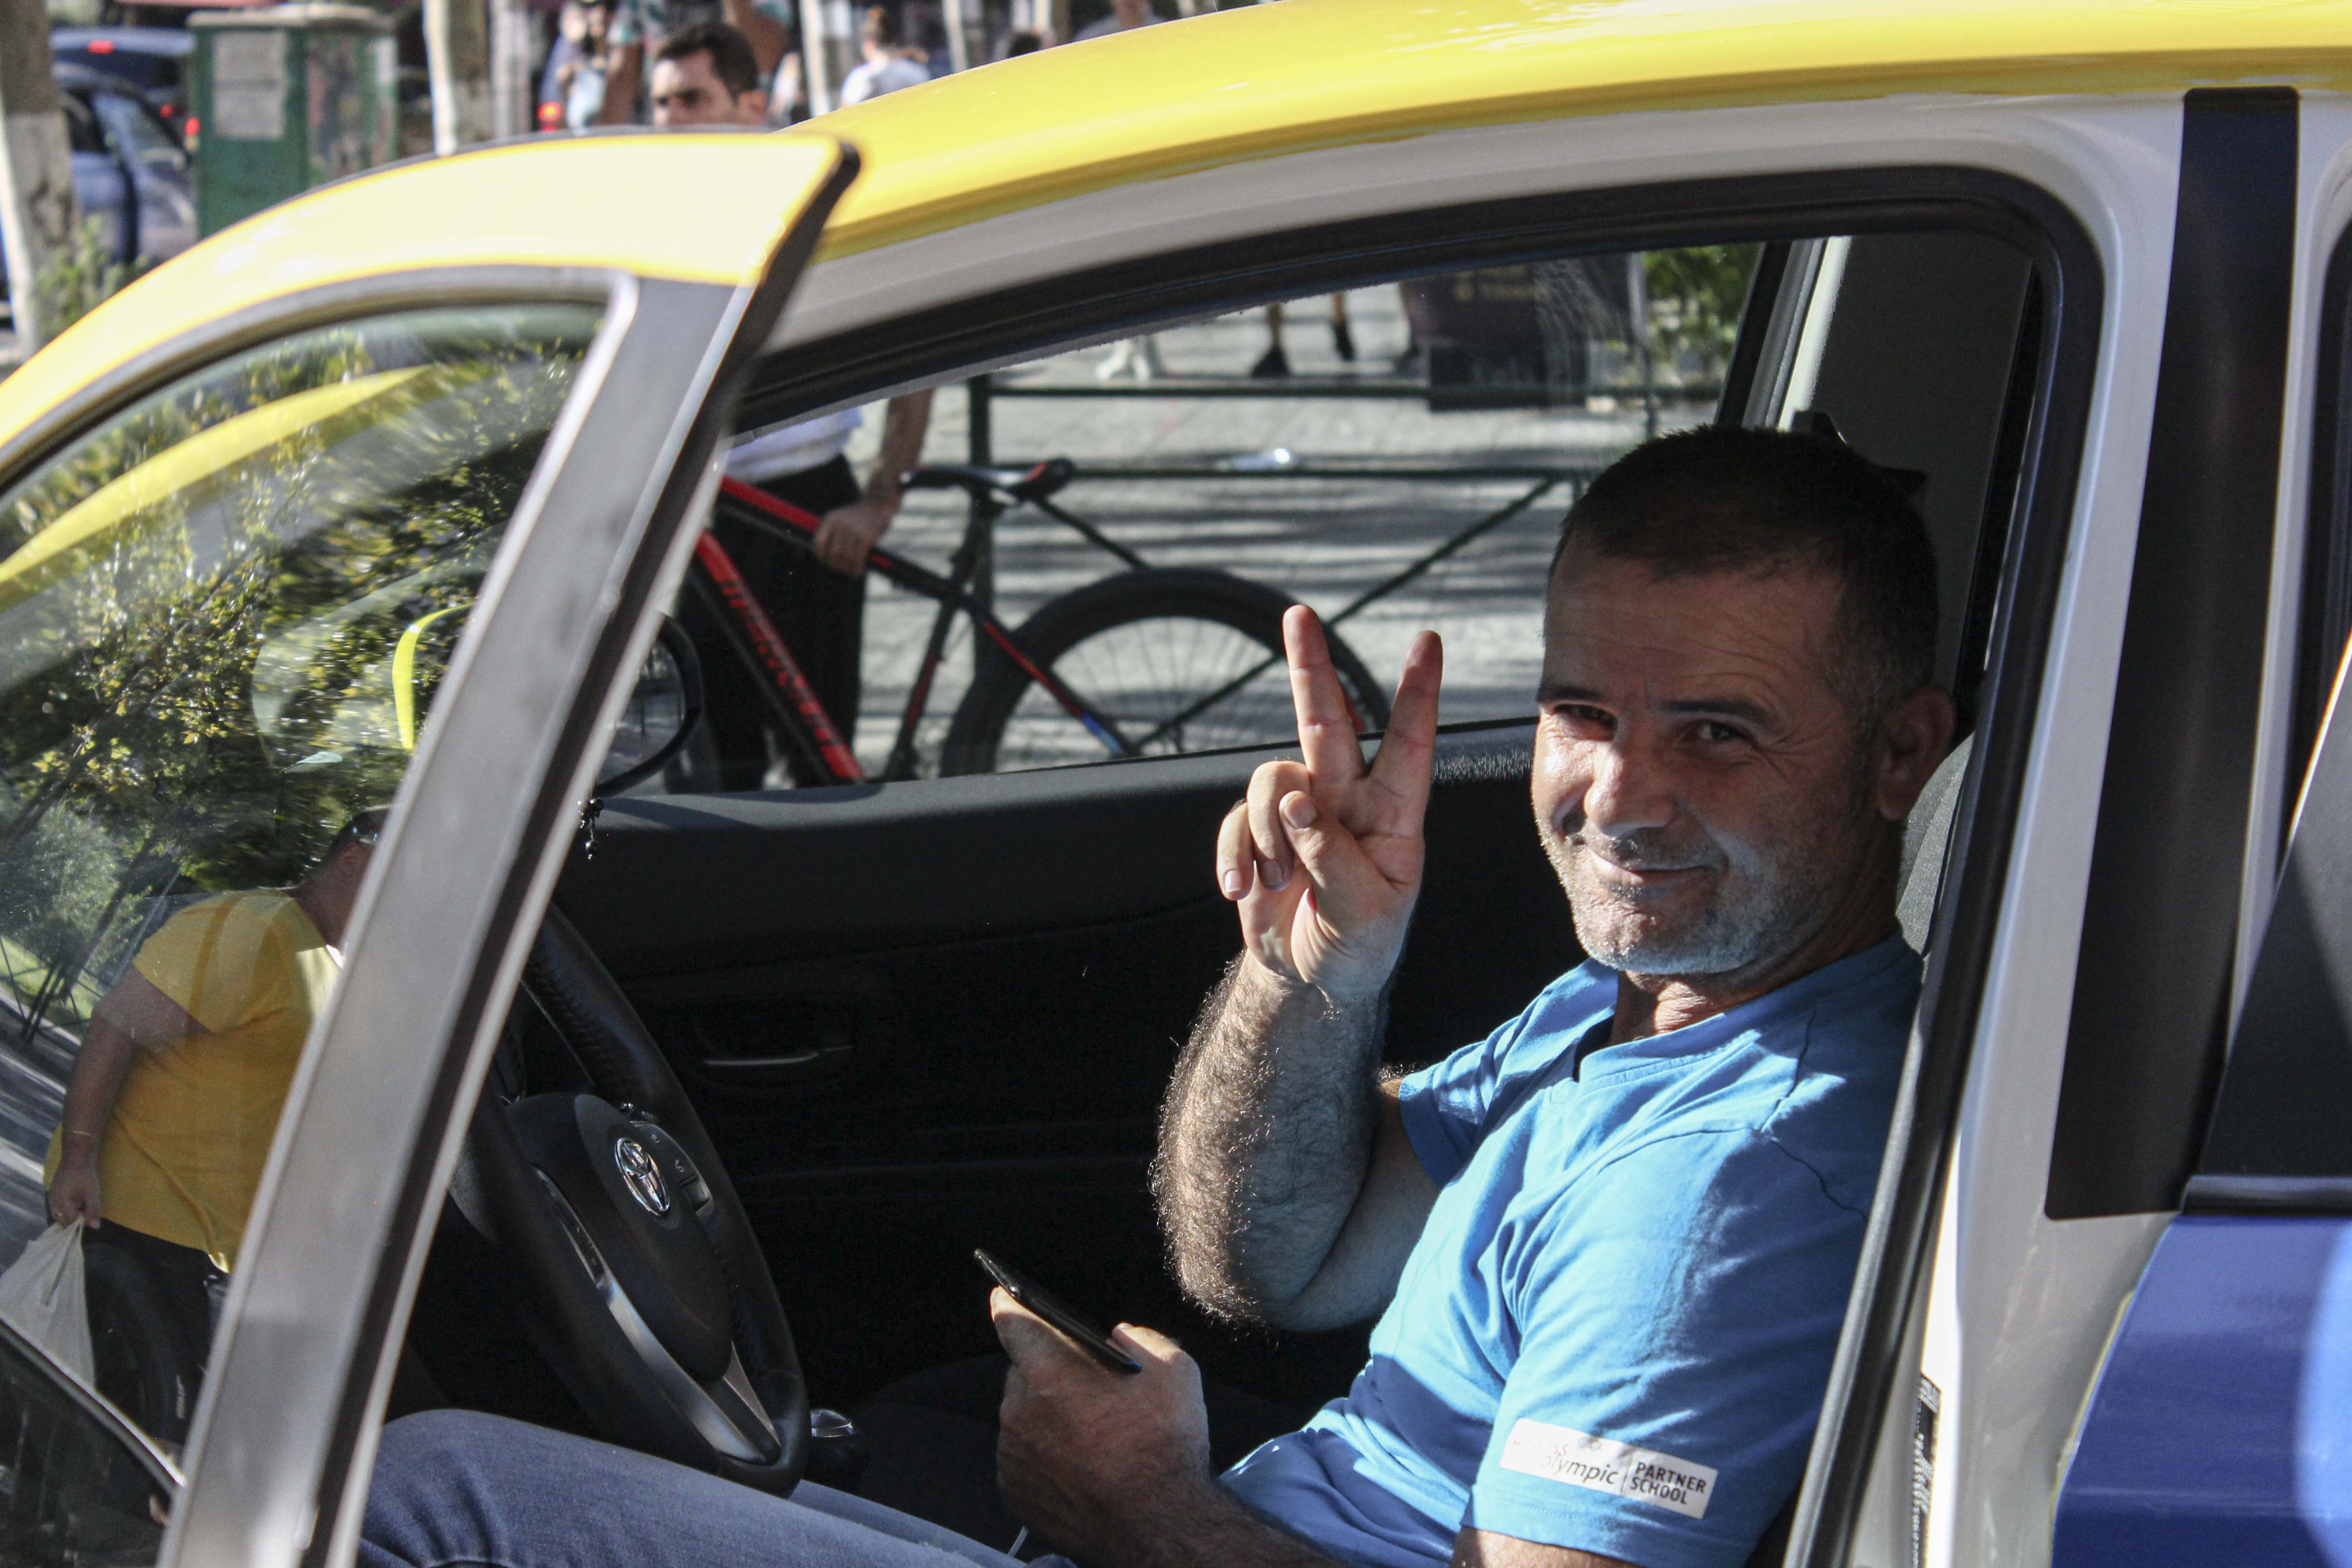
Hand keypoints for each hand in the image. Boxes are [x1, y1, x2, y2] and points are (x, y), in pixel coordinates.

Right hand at [47, 1147, 99, 1228]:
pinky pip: (57, 1208)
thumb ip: (93, 1211)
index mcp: (60, 1203)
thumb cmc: (85, 1176)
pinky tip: (76, 1202)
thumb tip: (95, 1228)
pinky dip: (66, 1209)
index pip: (69, 1222)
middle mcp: (52, 1202)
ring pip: (59, 1215)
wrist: (76, 1158)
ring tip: (82, 1206)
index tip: (90, 1217)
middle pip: (62, 1220)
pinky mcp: (52, 1194)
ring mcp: (51, 1198)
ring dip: (70, 1215)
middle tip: (86, 1212)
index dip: (80, 1223)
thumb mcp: (92, 1194)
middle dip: (74, 1220)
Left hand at [811, 495, 893, 575]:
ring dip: (847, 569)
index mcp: (831, 519)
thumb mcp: (841, 518)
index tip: (825, 561)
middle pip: (833, 553)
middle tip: (840, 568)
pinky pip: (858, 558)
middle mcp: (840, 524)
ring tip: (850, 571)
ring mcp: (854, 530)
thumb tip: (824, 556)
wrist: (879, 504)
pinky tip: (858, 572)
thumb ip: (832, 533)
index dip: (820, 555)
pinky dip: (857, 568)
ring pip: (845, 557)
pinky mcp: (866, 537)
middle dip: (835, 564)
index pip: (818, 542)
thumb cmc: (859, 516)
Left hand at [992, 1288, 1212, 1559]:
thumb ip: (1140, 1338)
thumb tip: (1121, 1338)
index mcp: (1049, 1371)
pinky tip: (1080, 1467)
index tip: (1004, 1296)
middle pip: (1024, 1373)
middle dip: (1050, 1374)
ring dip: (1046, 1418)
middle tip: (1091, 1393)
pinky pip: (1023, 1459)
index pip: (1012, 1320)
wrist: (1157, 1526)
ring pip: (1023, 1418)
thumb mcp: (1173, 1368)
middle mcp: (1018, 1410)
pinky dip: (1043, 1457)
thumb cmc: (1164, 1445)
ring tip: (1092, 1437)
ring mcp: (1012, 1456)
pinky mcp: (1013, 1493)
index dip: (1010, 1304)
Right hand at [1216, 609, 1440, 1005]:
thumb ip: (1334, 856)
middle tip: (1299, 615)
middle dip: (1312, 668)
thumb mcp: (1366, 913)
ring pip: (1270, 781)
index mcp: (1392, 816)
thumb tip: (1296, 801)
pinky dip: (1234, 855)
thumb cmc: (1360, 944)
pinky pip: (1234, 822)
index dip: (1418, 693)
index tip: (1428, 640)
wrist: (1312, 978)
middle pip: (1328, 722)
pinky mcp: (1258, 830)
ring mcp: (1300, 812)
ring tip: (1277, 880)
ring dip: (1265, 834)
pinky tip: (1241, 889)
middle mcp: (1347, 799)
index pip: (1409, 744)